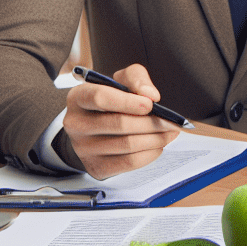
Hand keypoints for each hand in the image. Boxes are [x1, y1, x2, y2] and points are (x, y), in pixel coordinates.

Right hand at [63, 64, 178, 179]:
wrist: (97, 126)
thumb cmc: (113, 98)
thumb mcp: (121, 80)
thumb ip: (136, 78)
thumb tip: (151, 95)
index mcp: (78, 97)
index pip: (100, 97)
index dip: (128, 101)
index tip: (150, 104)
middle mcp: (76, 124)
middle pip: (119, 123)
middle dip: (151, 122)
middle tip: (171, 121)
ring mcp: (83, 149)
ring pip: (127, 144)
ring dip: (156, 138)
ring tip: (170, 131)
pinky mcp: (96, 167)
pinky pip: (128, 162)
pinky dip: (150, 153)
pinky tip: (159, 144)